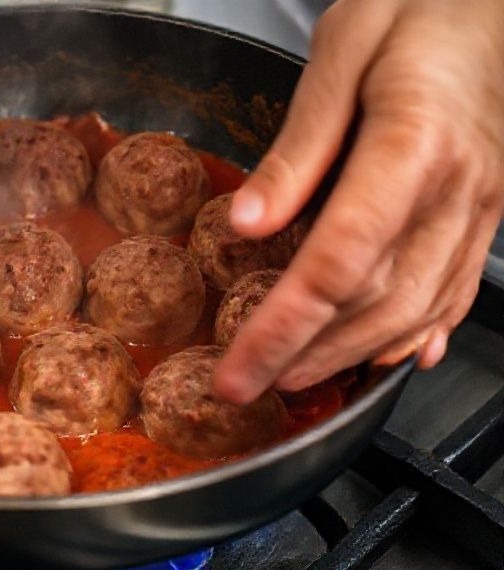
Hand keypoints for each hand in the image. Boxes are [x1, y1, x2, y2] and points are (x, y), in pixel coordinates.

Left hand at [214, 0, 503, 402]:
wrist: (491, 2)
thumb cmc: (416, 10)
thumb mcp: (340, 55)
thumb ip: (297, 149)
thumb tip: (248, 224)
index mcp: (413, 147)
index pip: (339, 262)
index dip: (282, 326)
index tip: (237, 366)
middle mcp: (458, 190)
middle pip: (377, 301)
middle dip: (305, 355)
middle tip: (248, 385)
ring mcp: (480, 207)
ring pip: (417, 308)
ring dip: (351, 355)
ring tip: (296, 378)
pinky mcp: (484, 212)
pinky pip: (453, 289)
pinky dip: (414, 333)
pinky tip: (386, 357)